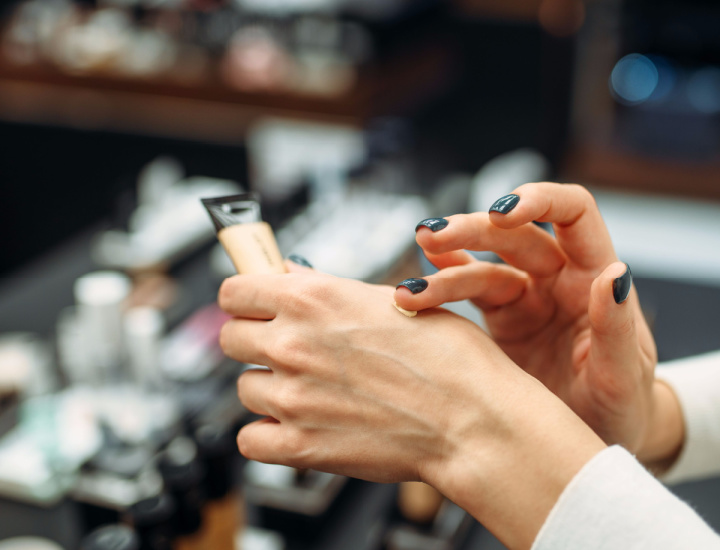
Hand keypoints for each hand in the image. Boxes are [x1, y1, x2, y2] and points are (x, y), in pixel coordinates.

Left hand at [218, 271, 604, 549]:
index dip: (244, 298)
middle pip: (230, 337)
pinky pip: (250, 439)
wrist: (475, 419)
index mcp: (312, 299)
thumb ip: (327, 289)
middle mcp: (293, 343)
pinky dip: (269, 434)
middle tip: (289, 348)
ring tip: (312, 390)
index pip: (233, 291)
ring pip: (243, 387)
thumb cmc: (449, 358)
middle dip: (255, 339)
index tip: (254, 305)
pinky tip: (299, 424)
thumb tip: (289, 277)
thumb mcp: (391, 300)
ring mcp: (292, 398)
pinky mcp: (300, 446)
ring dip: (270, 388)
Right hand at [395, 183, 669, 460]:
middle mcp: (558, 277)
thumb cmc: (620, 408)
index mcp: (593, 277)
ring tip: (408, 290)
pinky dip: (441, 282)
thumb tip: (614, 273)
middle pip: (512, 234)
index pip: (573, 213)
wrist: (593, 444)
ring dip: (444, 267)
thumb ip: (616, 329)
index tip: (502, 212)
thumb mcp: (624, 377)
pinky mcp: (502, 318)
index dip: (540, 199)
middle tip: (430, 237)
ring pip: (482, 265)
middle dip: (471, 231)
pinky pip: (469, 290)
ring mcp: (527, 296)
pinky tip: (415, 283)